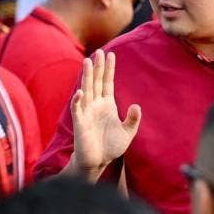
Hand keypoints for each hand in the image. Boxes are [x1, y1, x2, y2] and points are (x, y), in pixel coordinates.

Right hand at [70, 49, 140, 180]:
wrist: (98, 162)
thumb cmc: (110, 147)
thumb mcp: (127, 133)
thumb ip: (132, 119)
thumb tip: (136, 105)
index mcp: (107, 105)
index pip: (107, 82)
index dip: (109, 69)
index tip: (111, 54)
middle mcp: (96, 105)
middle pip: (96, 82)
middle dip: (98, 67)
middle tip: (99, 51)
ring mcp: (87, 112)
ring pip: (86, 90)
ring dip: (87, 76)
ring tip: (88, 62)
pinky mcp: (80, 123)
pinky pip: (77, 109)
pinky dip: (77, 100)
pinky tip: (80, 91)